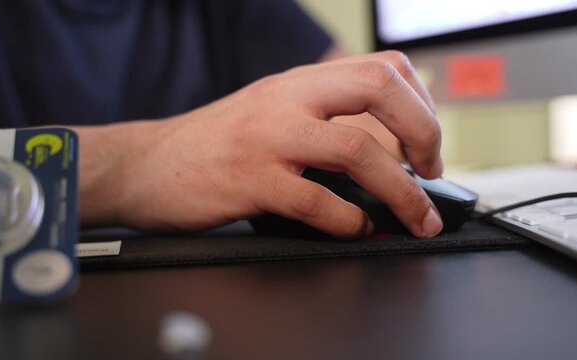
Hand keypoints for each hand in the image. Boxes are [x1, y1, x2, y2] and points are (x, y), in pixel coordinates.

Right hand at [79, 51, 443, 237]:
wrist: (144, 165)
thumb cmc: (210, 145)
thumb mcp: (269, 113)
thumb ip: (320, 119)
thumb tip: (384, 150)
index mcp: (297, 83)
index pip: (382, 67)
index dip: (421, 103)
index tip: (427, 143)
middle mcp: (286, 100)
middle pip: (379, 90)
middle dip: (424, 132)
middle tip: (431, 171)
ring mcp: (267, 138)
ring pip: (357, 149)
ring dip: (401, 190)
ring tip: (415, 217)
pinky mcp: (249, 180)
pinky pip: (316, 200)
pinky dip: (348, 220)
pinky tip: (355, 229)